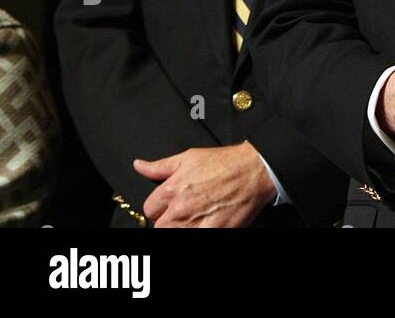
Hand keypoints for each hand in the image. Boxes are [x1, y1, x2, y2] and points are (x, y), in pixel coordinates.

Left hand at [133, 143, 275, 226]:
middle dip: (168, 221)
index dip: (160, 207)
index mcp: (171, 189)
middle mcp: (180, 208)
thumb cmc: (226, 162)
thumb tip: (139, 165)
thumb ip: (160, 166)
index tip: (170, 205)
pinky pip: (195, 238)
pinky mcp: (212, 231)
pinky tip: (205, 224)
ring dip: (181, 228)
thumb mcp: (189, 157)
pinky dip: (198, 232)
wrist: (255, 169)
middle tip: (184, 214)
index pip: (149, 209)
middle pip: (159, 227)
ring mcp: (196, 223)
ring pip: (174, 234)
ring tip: (194, 219)